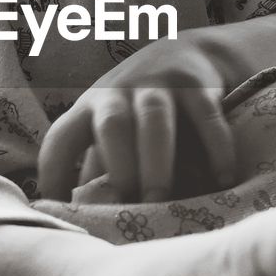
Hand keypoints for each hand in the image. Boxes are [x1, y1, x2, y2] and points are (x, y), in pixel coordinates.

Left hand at [36, 31, 237, 202]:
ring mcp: (158, 85)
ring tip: (162, 200)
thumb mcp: (111, 135)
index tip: (59, 211)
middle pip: (112, 126)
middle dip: (121, 169)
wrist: (185, 55)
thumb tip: (82, 221)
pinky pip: (205, 116)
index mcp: (89, 110)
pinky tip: (222, 180)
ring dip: (156, 161)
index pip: (61, 139)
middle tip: (132, 208)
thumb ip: (99, 171)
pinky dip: (215, 148)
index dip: (54, 174)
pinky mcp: (196, 84)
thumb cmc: (137, 110)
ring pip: (153, 119)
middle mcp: (118, 94)